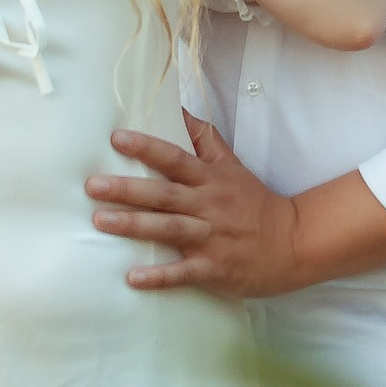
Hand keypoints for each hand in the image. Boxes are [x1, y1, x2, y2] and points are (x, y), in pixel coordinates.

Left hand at [86, 113, 302, 296]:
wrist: (292, 243)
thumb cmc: (254, 204)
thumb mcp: (232, 167)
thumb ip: (205, 140)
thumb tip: (181, 108)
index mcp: (210, 180)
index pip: (175, 158)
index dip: (147, 147)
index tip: (116, 138)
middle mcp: (208, 206)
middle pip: (164, 194)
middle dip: (128, 189)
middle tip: (93, 185)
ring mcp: (211, 238)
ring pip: (169, 229)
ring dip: (135, 225)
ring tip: (101, 221)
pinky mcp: (214, 269)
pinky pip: (183, 273)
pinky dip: (159, 276)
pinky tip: (133, 277)